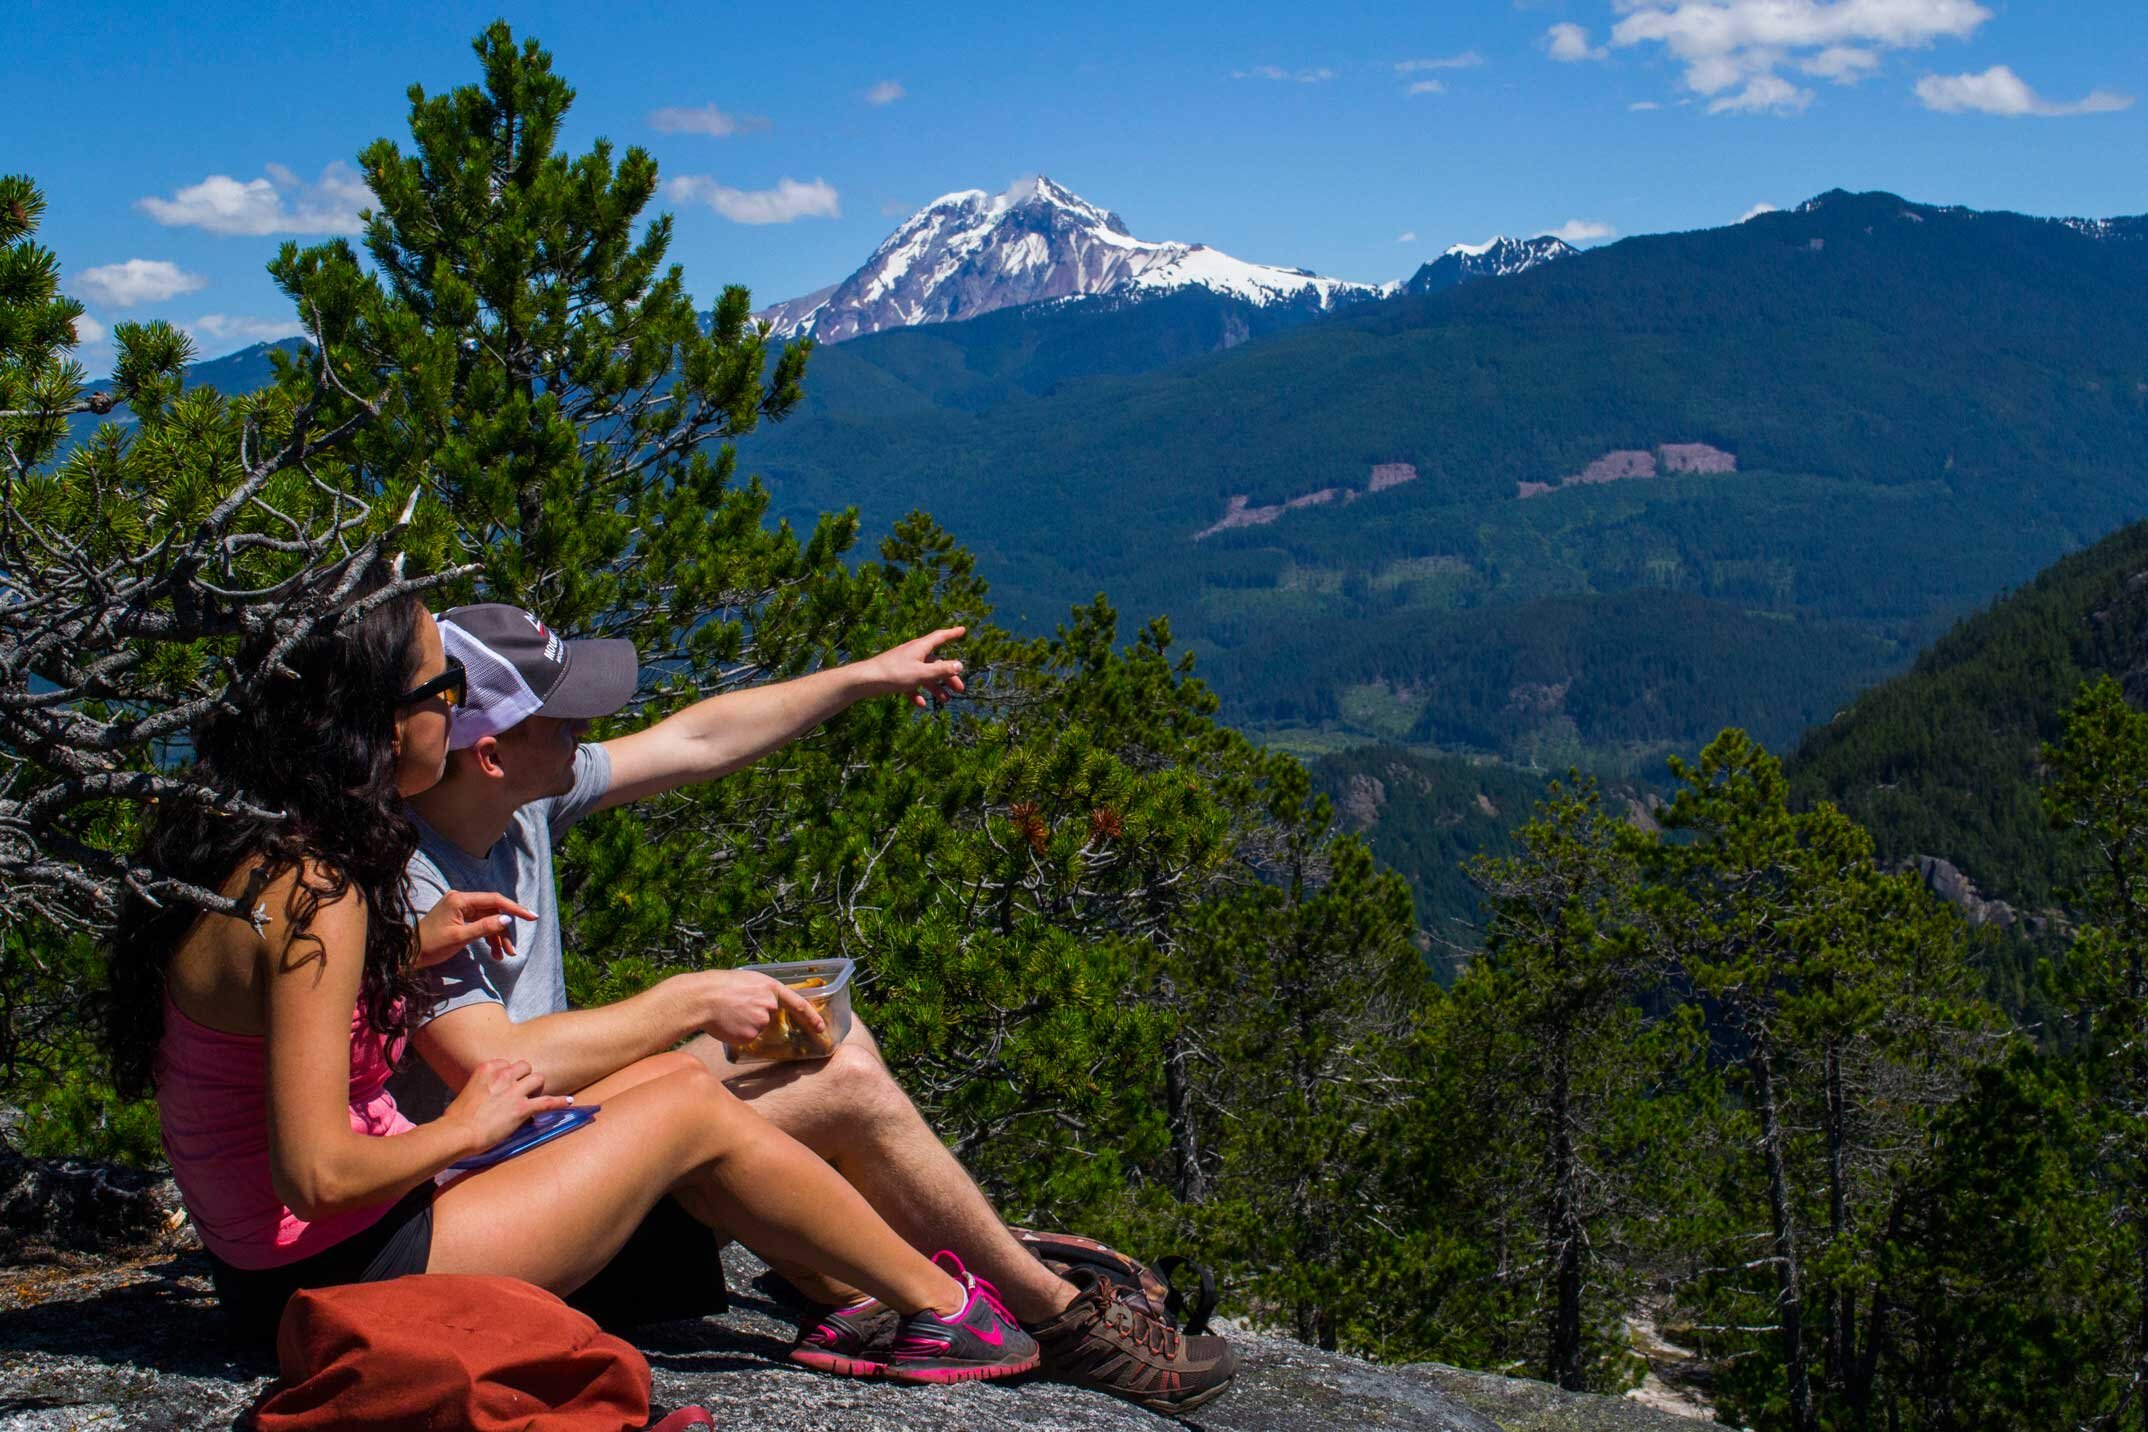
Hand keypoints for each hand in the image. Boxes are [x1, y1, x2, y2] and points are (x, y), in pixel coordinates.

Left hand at [416, 890, 537, 965]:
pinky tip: (493, 952)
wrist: (409, 954)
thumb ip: (484, 927)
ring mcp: (460, 909)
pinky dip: (487, 938)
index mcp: (460, 900)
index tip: (532, 917)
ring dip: (497, 938)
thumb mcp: (460, 938)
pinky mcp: (459, 918)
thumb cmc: (431, 945)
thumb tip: (507, 920)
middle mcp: (461, 900)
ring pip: (488, 920)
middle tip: (512, 951)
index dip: (515, 909)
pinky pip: (479, 924)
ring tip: (502, 956)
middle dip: (504, 932)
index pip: (494, 900)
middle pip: (493, 912)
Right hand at [442, 1058, 572, 1153]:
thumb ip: (482, 1087)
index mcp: (487, 1068)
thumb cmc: (457, 1117)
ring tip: (535, 1096)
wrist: (459, 1132)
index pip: (506, 1063)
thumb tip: (488, 1096)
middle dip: (524, 1076)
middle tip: (521, 1089)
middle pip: (525, 1066)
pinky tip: (570, 1102)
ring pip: (537, 1079)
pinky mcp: (523, 1108)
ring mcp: (514, 1091)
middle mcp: (503, 1075)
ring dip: (537, 1088)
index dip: (508, 1074)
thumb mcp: (467, 1092)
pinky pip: (548, 1102)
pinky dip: (560, 1102)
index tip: (506, 1083)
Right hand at [694, 969, 826, 1045]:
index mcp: (770, 988)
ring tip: (729, 1014)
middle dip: (758, 1016)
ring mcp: (761, 1021)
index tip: (821, 1027)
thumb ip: (763, 993)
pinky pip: (748, 1038)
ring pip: (759, 1029)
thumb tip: (769, 1006)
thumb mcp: (748, 981)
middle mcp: (770, 1005)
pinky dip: (739, 1034)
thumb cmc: (720, 986)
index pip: (799, 1004)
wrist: (702, 997)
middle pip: (772, 1017)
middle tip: (739, 1011)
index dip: (812, 1017)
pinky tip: (728, 1024)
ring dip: (747, 1025)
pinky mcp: (750, 1035)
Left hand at [861, 627, 966, 708]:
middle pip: (936, 663)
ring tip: (945, 700)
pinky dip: (917, 693)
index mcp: (920, 647)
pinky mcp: (897, 676)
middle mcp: (914, 654)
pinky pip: (911, 684)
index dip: (952, 633)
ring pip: (925, 675)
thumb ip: (941, 670)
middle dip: (948, 676)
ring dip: (936, 687)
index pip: (940, 637)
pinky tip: (920, 704)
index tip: (963, 630)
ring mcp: (905, 665)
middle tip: (960, 689)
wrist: (866, 680)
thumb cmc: (894, 673)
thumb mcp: (921, 673)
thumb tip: (960, 665)